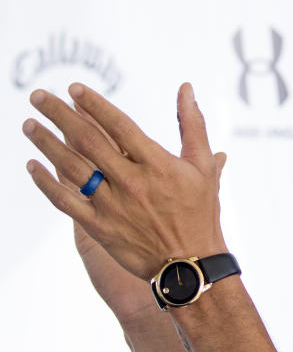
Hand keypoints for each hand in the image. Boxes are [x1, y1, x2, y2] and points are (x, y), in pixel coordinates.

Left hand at [52, 102, 227, 326]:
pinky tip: (32, 166)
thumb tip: (185, 88)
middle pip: (88, 141)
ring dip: (46, 143)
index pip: (119, 126)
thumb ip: (192, 124)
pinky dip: (46, 183)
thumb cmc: (200, 211)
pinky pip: (65, 201)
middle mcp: (132, 182)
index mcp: (157, 164)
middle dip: (60, 115)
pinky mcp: (99, 227)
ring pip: (71, 168)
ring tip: (29, 125)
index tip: (74, 89)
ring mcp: (112, 205)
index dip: (94, 105)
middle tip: (38, 96)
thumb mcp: (204, 165)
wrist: (190, 263)